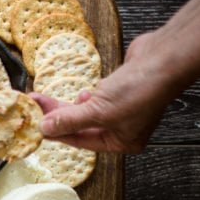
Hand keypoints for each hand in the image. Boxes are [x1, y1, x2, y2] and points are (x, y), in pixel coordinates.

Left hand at [30, 32, 176, 153]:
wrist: (165, 57)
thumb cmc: (138, 90)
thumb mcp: (98, 111)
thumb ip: (69, 121)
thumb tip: (45, 129)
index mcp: (121, 142)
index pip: (80, 142)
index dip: (56, 134)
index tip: (36, 128)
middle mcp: (123, 129)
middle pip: (80, 126)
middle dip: (57, 117)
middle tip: (35, 109)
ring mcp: (123, 109)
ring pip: (86, 112)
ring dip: (68, 106)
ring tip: (48, 100)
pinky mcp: (121, 91)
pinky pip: (96, 99)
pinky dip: (85, 97)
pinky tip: (81, 94)